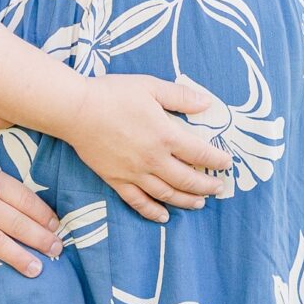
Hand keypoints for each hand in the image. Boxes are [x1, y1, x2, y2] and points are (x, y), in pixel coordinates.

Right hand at [62, 72, 234, 224]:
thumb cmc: (113, 94)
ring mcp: (134, 173)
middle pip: (187, 179)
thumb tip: (207, 103)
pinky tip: (164, 216)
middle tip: (219, 188)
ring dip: (186, 200)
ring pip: (167, 194)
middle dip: (207, 185)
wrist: (76, 110)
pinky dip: (153, 212)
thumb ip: (180, 96)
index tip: (226, 163)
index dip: (216, 160)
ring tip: (199, 203)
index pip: (200, 153)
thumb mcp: (151, 86)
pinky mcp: (116, 180)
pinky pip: (138, 201)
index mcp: (165, 135)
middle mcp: (153, 159)